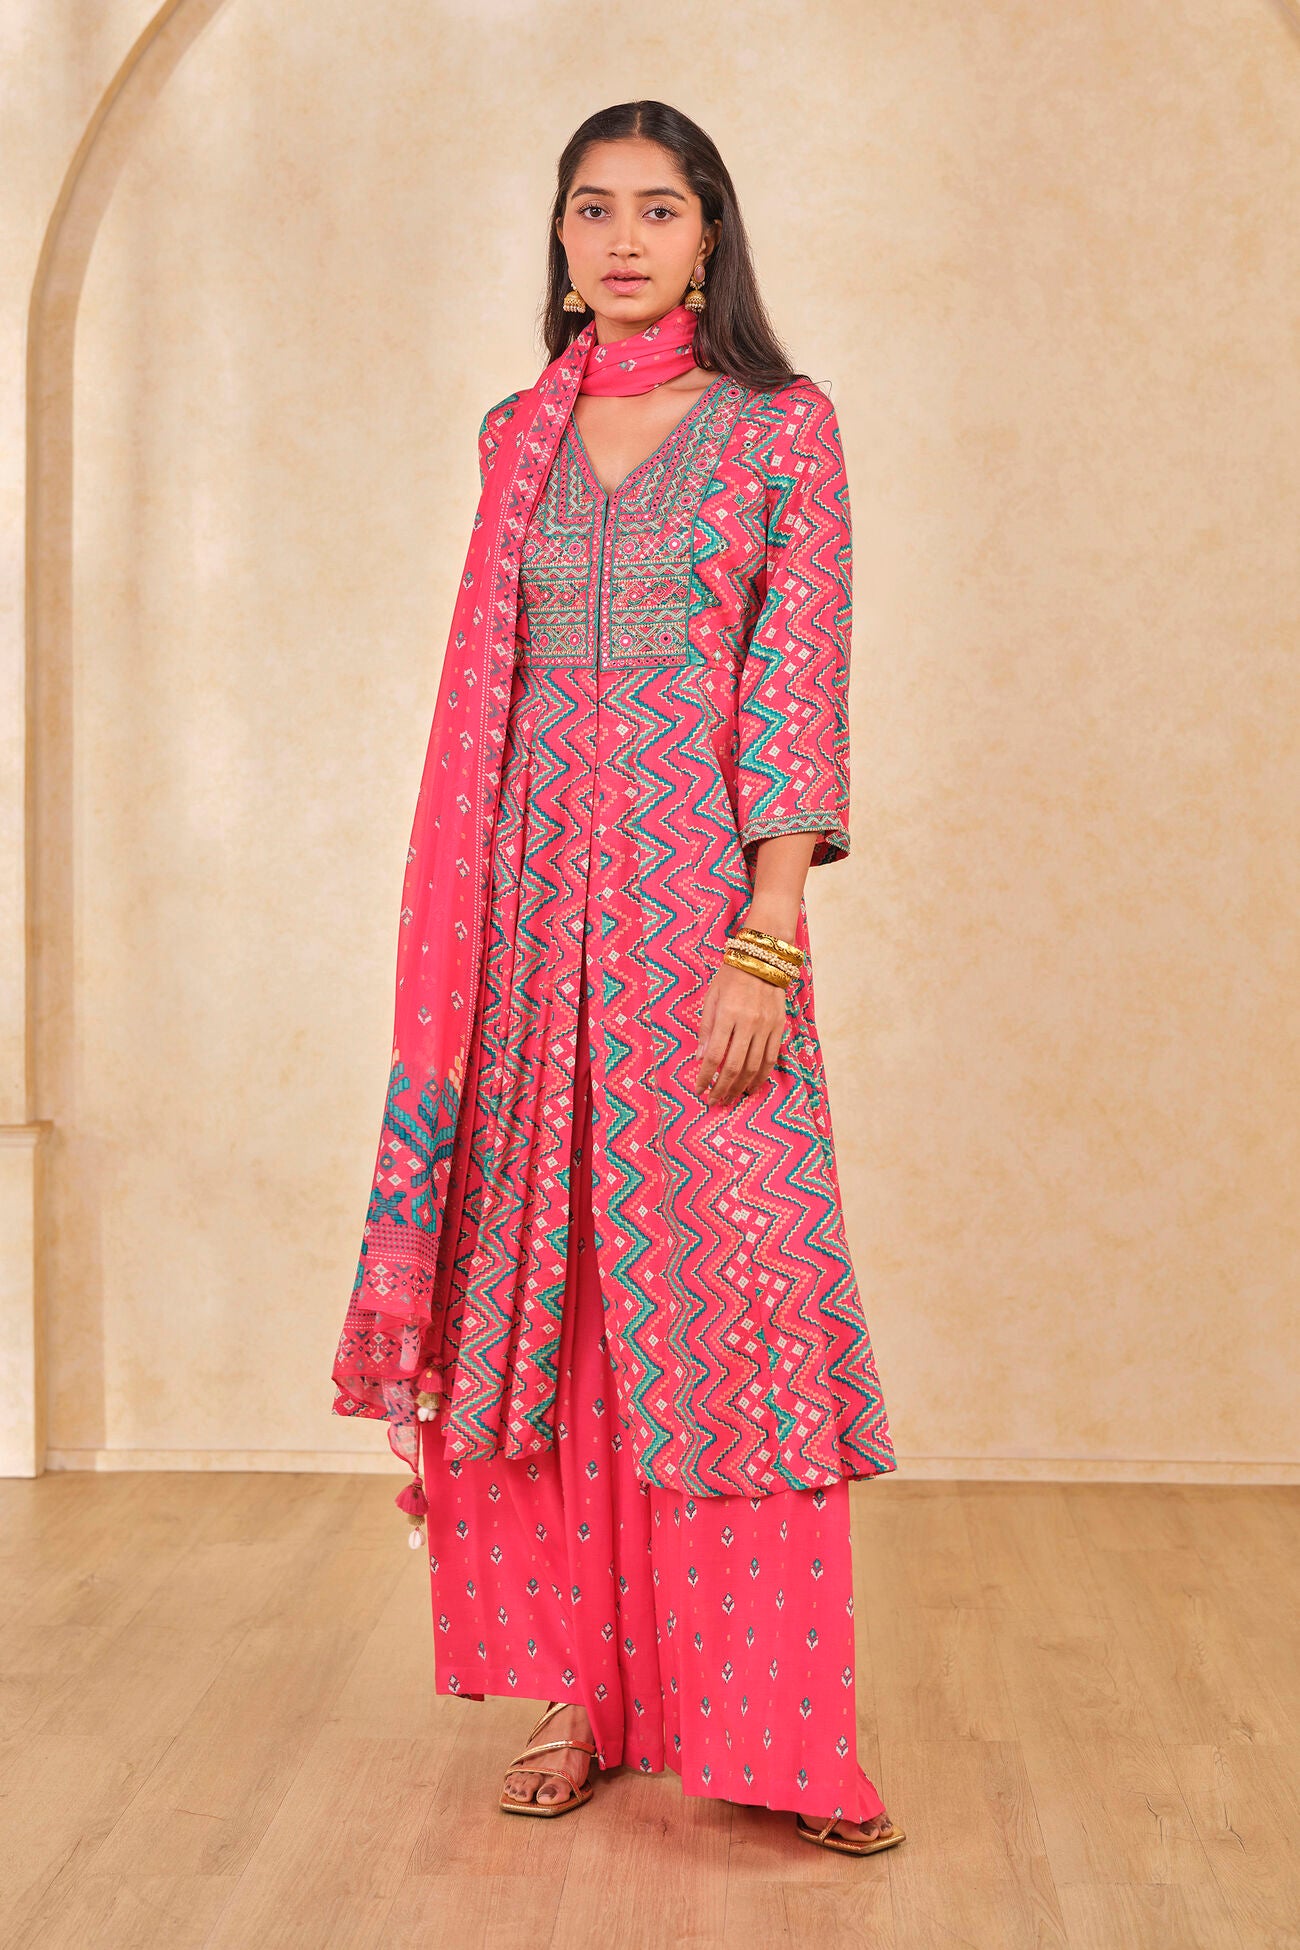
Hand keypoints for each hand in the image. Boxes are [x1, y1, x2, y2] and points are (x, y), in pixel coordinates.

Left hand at [691, 957, 788, 1106]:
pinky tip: (752, 1086)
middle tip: (714, 1101)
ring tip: (731, 1098)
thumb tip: (700, 1059)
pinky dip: (761, 1076)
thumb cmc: (731, 977)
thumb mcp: (711, 998)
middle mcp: (748, 1023)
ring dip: (741, 1086)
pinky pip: (771, 1058)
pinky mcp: (779, 1027)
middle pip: (735, 1066)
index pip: (715, 1055)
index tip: (699, 1089)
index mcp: (728, 1015)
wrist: (762, 959)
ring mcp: (766, 1027)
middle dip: (722, 1088)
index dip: (705, 1076)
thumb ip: (706, 1029)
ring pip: (754, 1067)